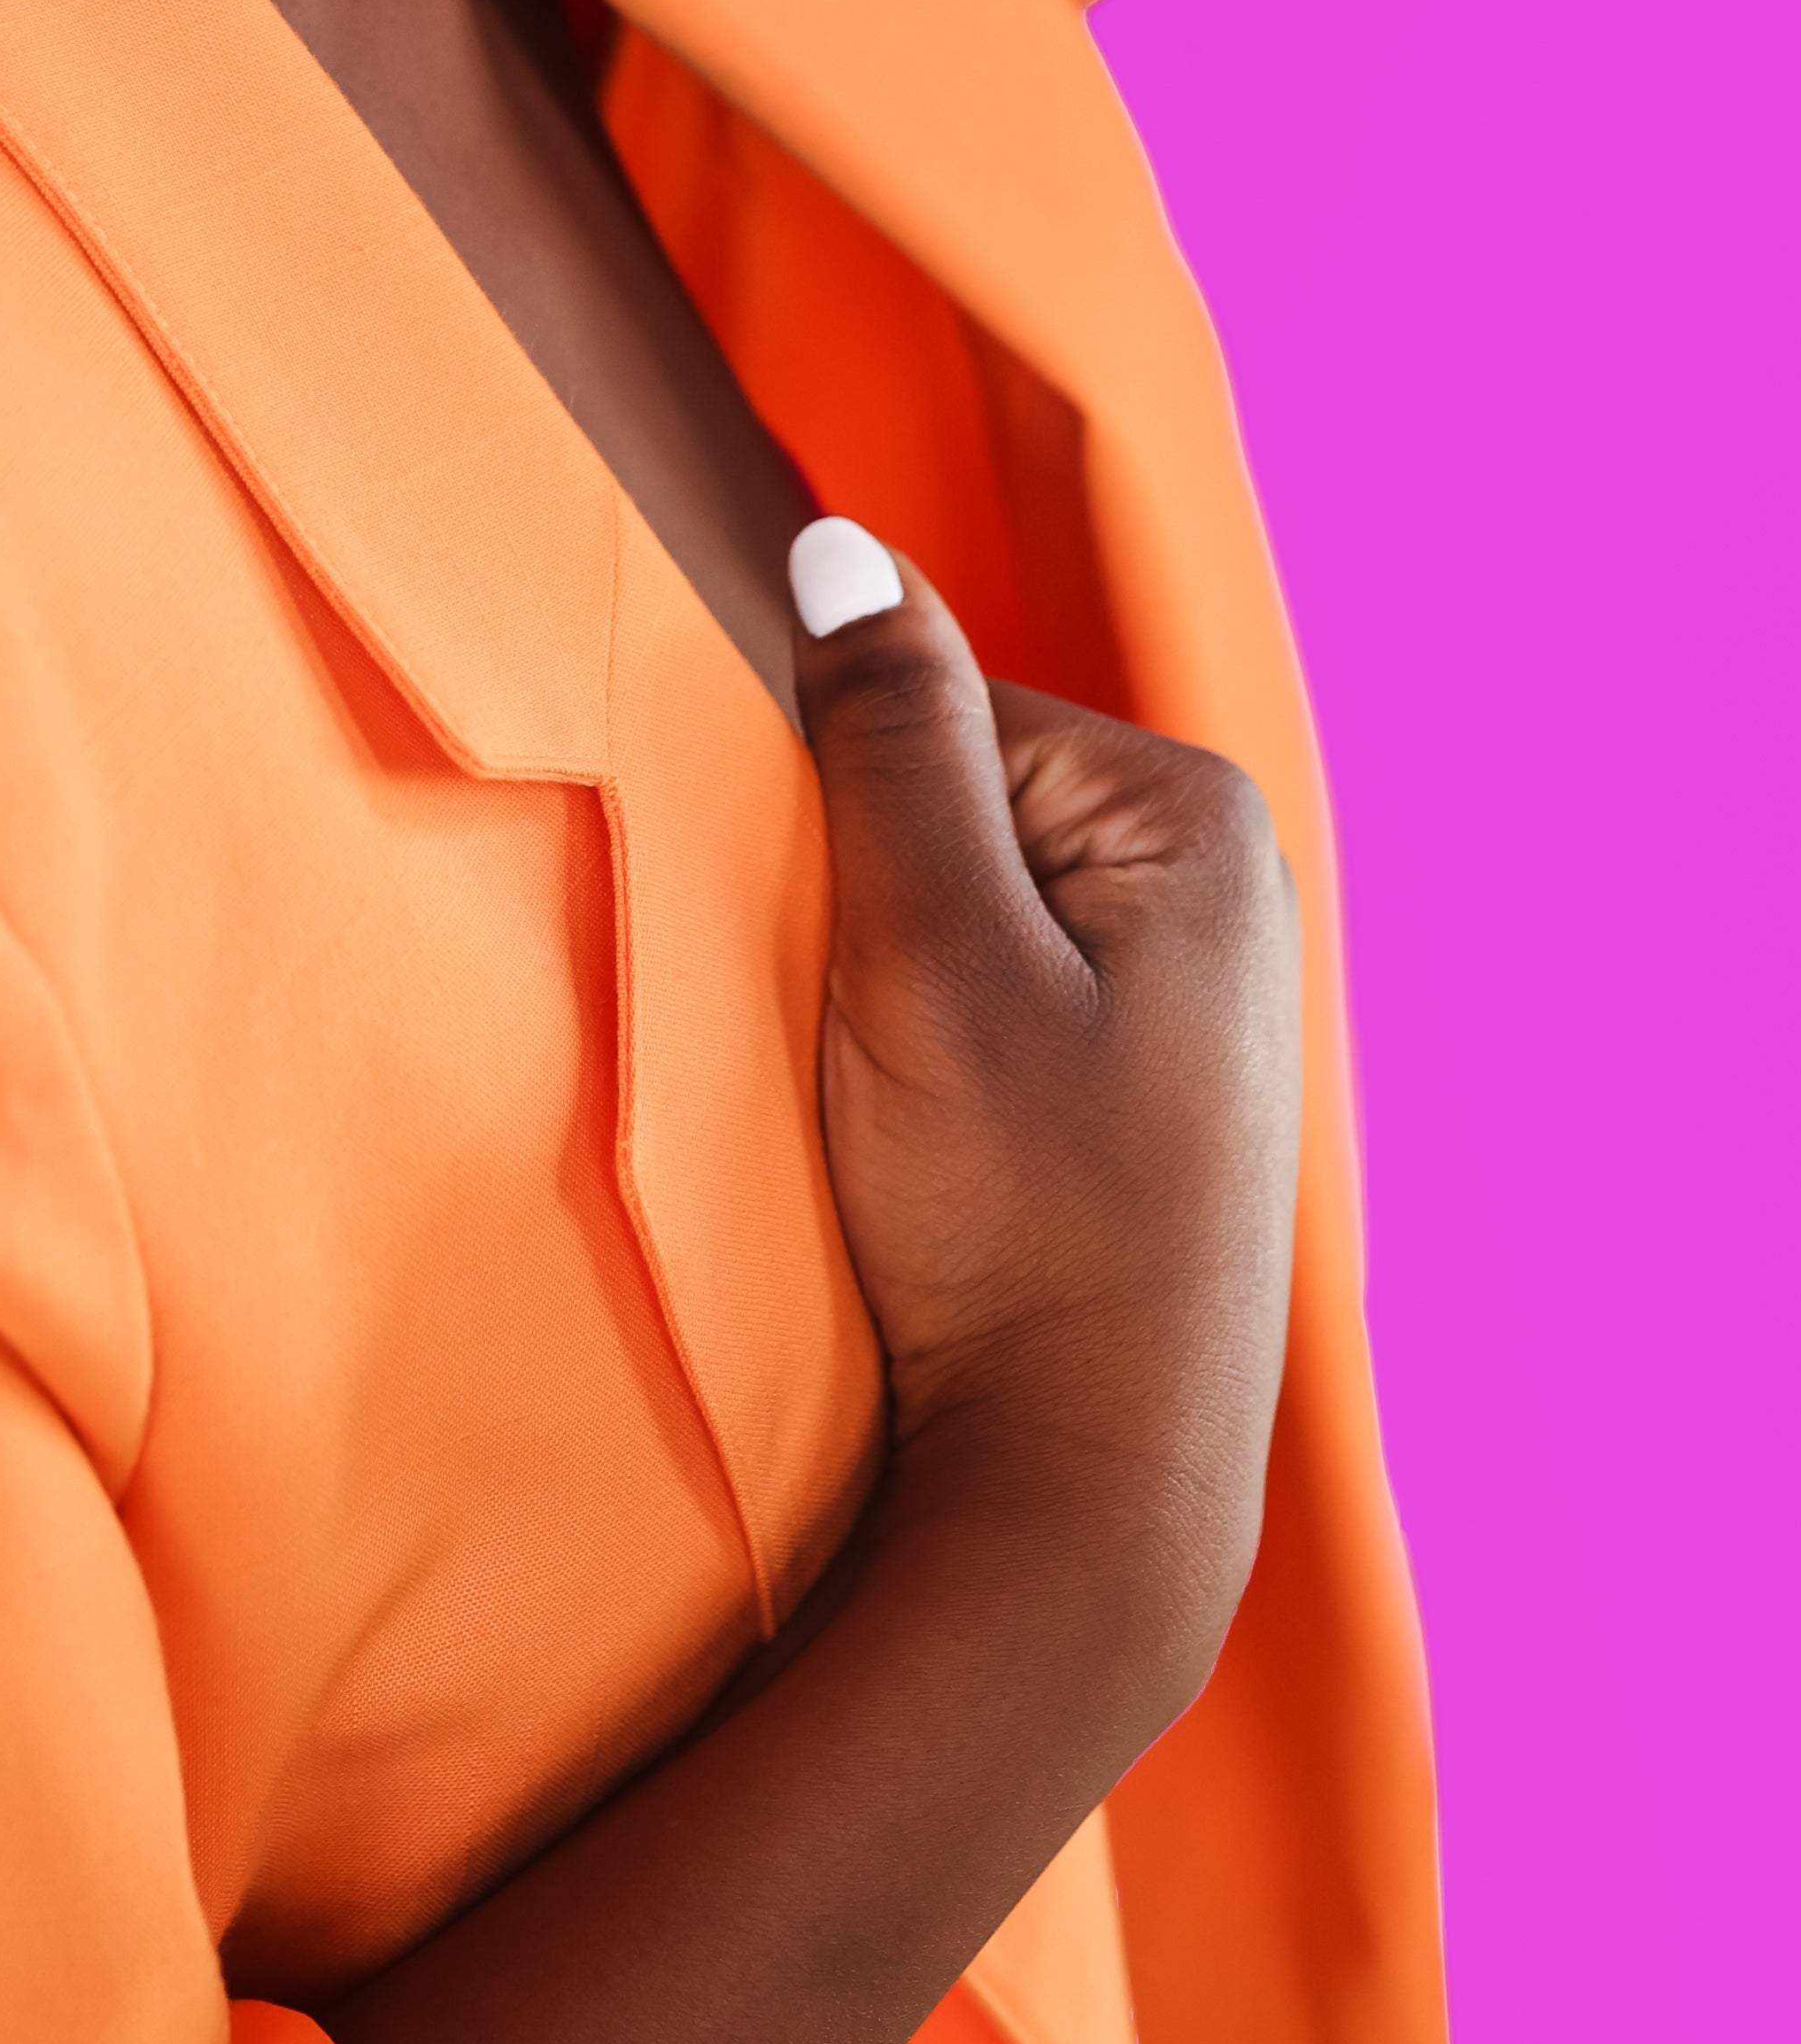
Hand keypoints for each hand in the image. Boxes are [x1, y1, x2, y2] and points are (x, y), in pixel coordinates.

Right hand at [789, 524, 1300, 1609]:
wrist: (1082, 1506)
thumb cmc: (1018, 1232)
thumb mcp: (928, 960)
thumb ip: (883, 739)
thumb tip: (834, 537)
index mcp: (1187, 815)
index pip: (929, 711)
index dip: (833, 821)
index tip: (830, 958)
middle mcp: (1211, 878)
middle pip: (946, 803)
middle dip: (866, 905)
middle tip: (870, 1051)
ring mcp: (1181, 987)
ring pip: (952, 904)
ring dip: (885, 982)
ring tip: (908, 1112)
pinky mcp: (1138, 1080)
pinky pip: (986, 994)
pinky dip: (928, 1049)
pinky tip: (941, 1150)